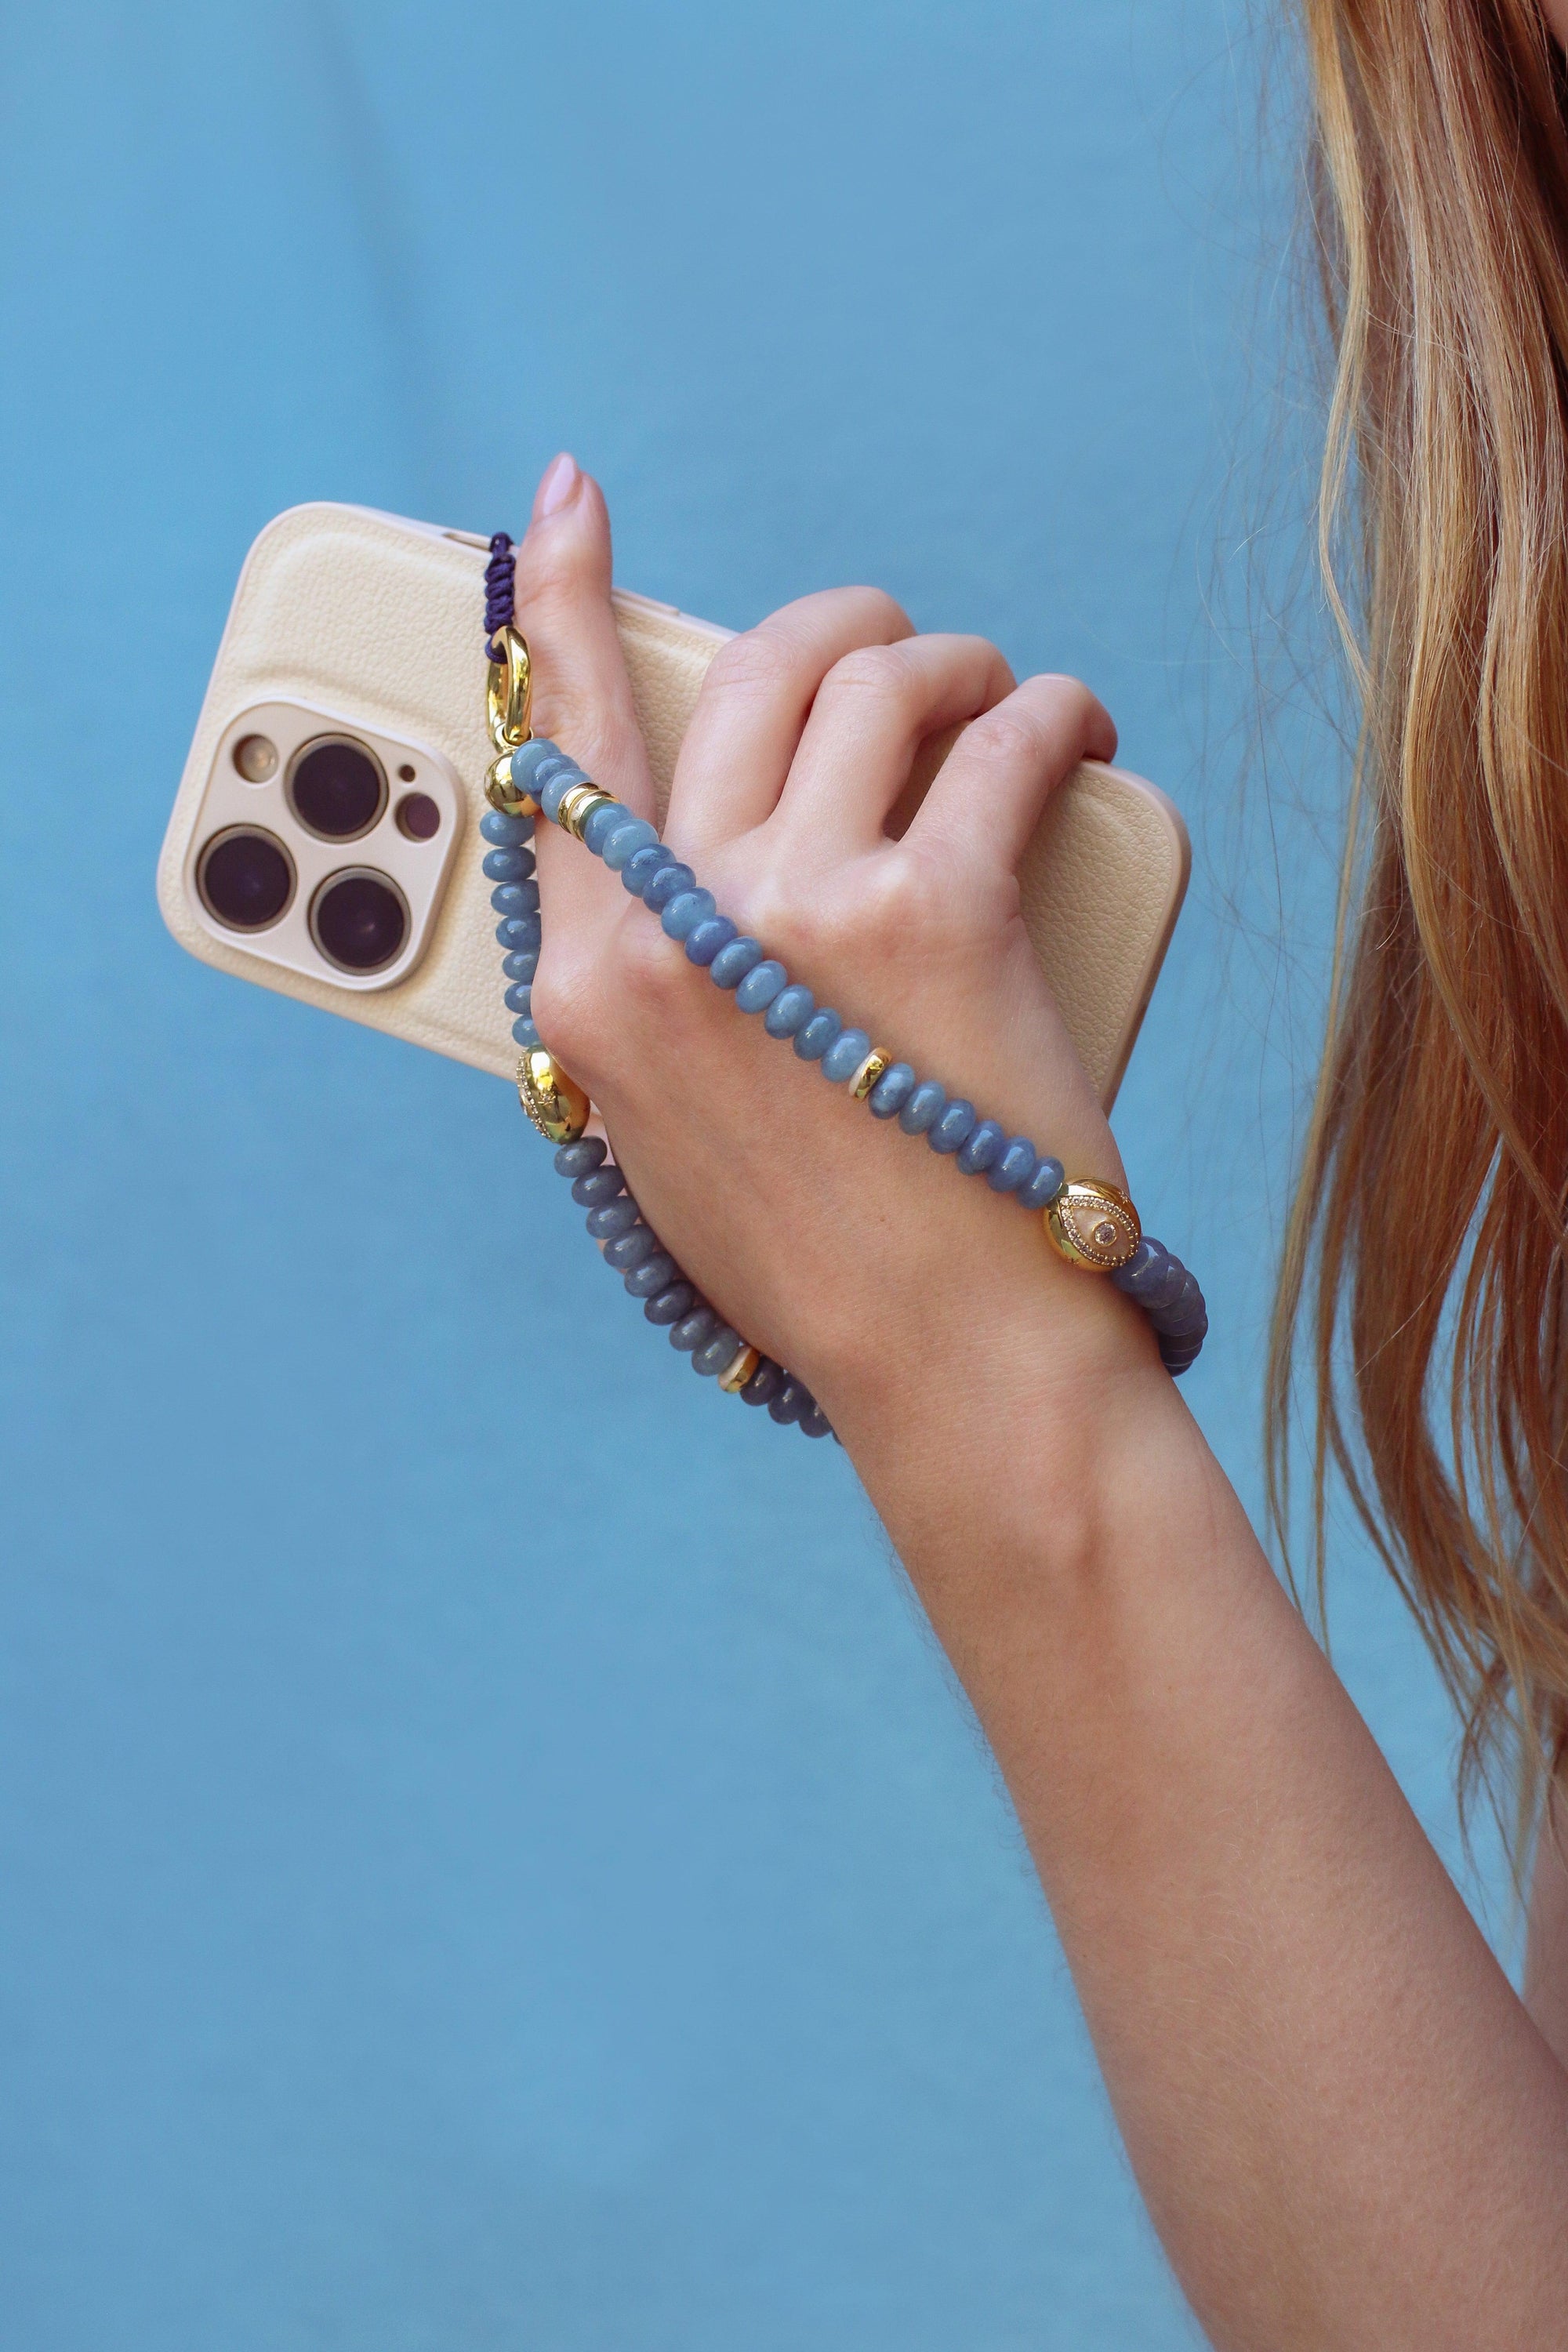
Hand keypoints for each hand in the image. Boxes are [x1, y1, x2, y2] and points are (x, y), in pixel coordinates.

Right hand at [514, 453, 1168, 1460]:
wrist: (947, 1358)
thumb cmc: (824, 1261)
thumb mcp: (668, 1133)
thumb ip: (653, 993)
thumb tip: (705, 872)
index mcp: (595, 983)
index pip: (563, 748)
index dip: (575, 605)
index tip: (575, 504)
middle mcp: (678, 926)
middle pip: (758, 674)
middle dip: (847, 627)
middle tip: (906, 648)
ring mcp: (799, 911)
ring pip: (883, 678)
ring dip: (959, 668)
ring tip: (1008, 712)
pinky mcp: (933, 914)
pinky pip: (1003, 742)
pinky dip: (1053, 718)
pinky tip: (1076, 744)